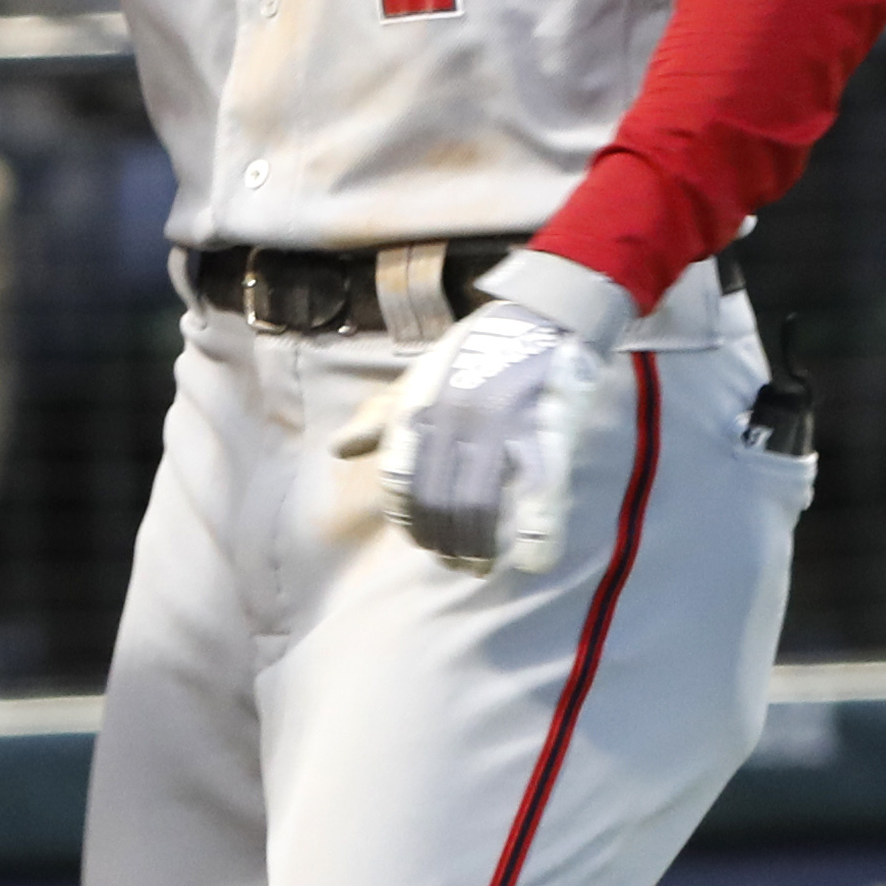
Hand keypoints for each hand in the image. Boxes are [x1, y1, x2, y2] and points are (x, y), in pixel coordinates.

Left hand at [376, 301, 607, 574]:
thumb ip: (380, 419)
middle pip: (437, 502)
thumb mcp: (419, 379)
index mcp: (421, 408)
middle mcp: (453, 420)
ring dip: (478, 549)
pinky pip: (538, 495)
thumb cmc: (474, 354)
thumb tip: (339, 450)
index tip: (422, 540)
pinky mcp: (547, 432)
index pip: (399, 482)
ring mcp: (500, 427)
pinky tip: (528, 562)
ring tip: (480, 567)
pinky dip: (534, 538)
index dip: (408, 519)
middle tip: (454, 563)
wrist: (541, 317)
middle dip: (443, 542)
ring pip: (479, 507)